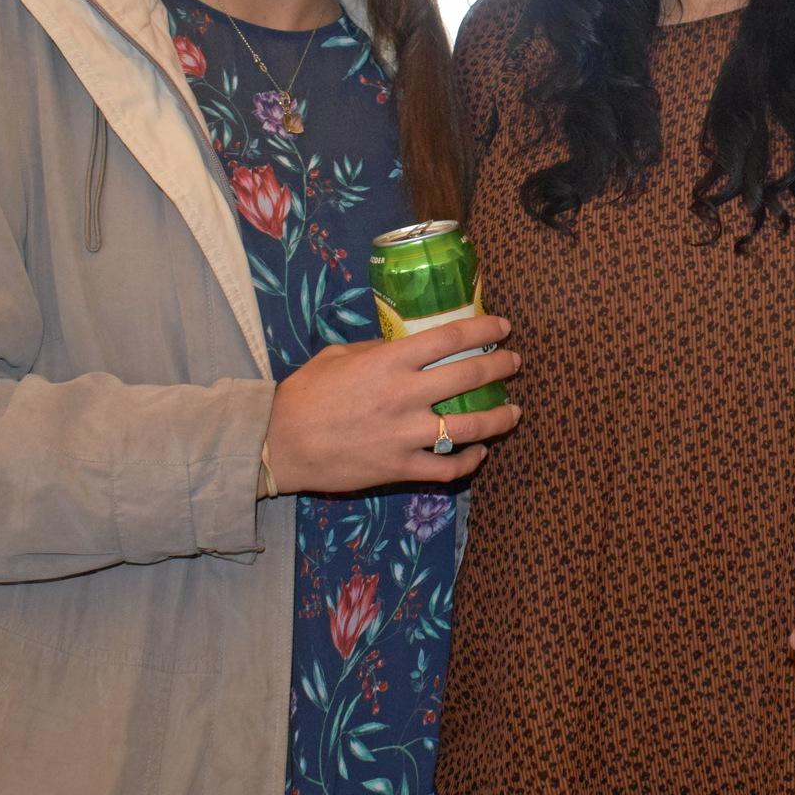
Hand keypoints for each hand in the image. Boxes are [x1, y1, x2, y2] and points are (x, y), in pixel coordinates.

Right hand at [265, 315, 520, 494]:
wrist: (280, 443)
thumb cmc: (305, 393)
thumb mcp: (339, 355)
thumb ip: (377, 350)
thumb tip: (405, 347)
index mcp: (390, 361)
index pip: (450, 338)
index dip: (483, 328)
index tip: (502, 326)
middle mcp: (405, 396)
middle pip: (470, 376)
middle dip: (500, 365)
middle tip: (513, 362)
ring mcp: (406, 435)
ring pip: (471, 428)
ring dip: (500, 418)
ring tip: (514, 411)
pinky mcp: (400, 468)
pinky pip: (448, 469)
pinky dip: (470, 461)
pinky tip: (480, 453)